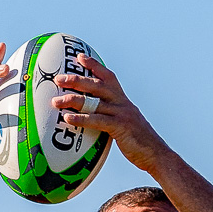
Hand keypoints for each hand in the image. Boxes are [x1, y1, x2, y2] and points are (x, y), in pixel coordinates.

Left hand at [50, 54, 171, 172]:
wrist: (157, 155)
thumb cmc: (139, 142)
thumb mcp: (126, 123)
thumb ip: (112, 117)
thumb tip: (95, 119)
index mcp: (123, 100)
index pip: (108, 77)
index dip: (94, 65)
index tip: (80, 56)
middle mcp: (122, 103)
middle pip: (97, 85)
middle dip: (76, 80)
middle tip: (58, 79)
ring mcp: (122, 114)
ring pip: (93, 102)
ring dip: (72, 100)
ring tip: (56, 101)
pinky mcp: (120, 127)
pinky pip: (96, 120)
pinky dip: (80, 119)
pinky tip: (67, 119)